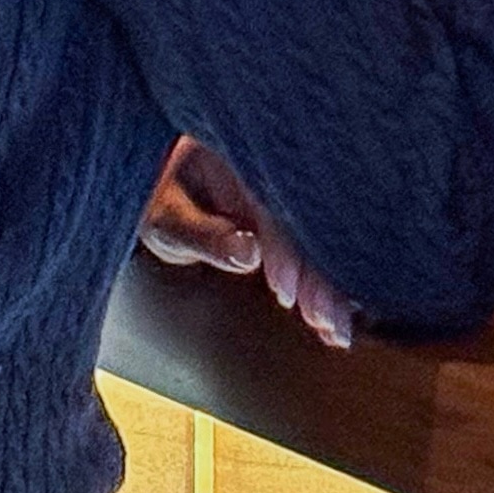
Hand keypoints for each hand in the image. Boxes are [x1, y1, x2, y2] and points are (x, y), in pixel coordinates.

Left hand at [139, 138, 355, 350]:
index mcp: (246, 162)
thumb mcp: (167, 217)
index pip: (278, 209)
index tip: (285, 293)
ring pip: (316, 244)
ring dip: (330, 288)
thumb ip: (205, 234)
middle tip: (330, 326)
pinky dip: (325, 284)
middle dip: (321, 280)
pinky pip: (311, 251)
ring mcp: (284, 198)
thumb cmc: (156, 197)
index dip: (285, 253)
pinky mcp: (288, 220)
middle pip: (309, 229)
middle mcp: (274, 178)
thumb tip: (250, 253)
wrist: (159, 182)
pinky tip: (336, 316)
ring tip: (337, 331)